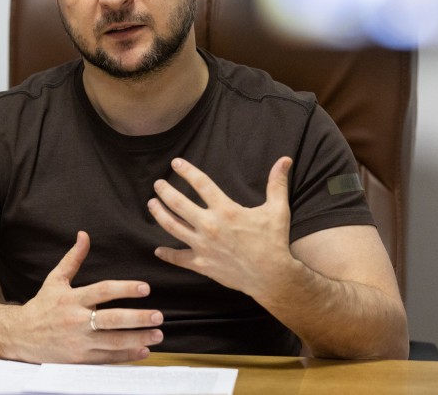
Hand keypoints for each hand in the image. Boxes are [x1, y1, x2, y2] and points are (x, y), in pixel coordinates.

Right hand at [11, 230, 163, 363]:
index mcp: (72, 299)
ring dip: (137, 339)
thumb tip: (84, 235)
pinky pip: (107, 358)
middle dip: (137, 318)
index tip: (145, 288)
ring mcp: (79, 341)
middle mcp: (76, 320)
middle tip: (158, 315)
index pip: (103, 291)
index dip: (124, 289)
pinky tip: (142, 351)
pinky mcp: (79, 359)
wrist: (20, 335)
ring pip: (113, 341)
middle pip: (111, 319)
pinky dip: (126, 355)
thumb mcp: (55, 279)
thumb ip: (73, 259)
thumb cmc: (42, 306)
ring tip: (157, 335)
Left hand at [147, 156, 296, 301]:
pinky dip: (167, 254)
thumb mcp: (277, 210)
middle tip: (157, 184)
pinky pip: (179, 259)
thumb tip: (285, 160)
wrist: (272, 277)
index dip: (186, 171)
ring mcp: (203, 246)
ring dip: (159, 214)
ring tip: (151, 204)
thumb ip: (277, 184)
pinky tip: (158, 250)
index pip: (201, 184)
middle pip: (178, 203)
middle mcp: (210, 226)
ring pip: (172, 227)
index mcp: (226, 210)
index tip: (176, 163)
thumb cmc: (274, 242)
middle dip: (165, 191)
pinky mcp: (202, 264)